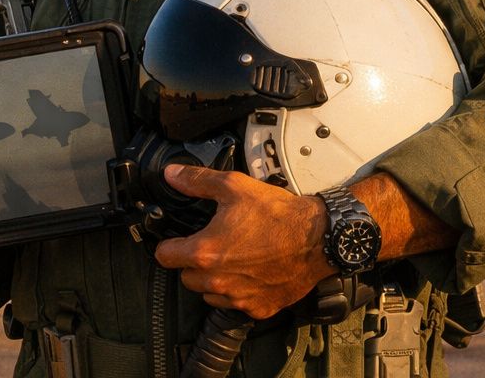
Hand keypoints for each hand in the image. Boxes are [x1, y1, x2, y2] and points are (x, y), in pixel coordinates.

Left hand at [152, 165, 331, 319]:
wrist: (319, 238)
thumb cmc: (279, 215)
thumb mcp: (234, 187)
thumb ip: (197, 181)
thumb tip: (173, 176)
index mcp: (206, 252)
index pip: (165, 257)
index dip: (168, 245)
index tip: (176, 240)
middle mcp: (219, 281)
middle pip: (186, 278)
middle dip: (191, 263)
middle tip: (208, 245)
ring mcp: (239, 298)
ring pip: (209, 294)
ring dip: (213, 280)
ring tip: (231, 258)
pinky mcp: (259, 308)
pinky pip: (236, 305)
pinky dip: (238, 292)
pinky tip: (249, 273)